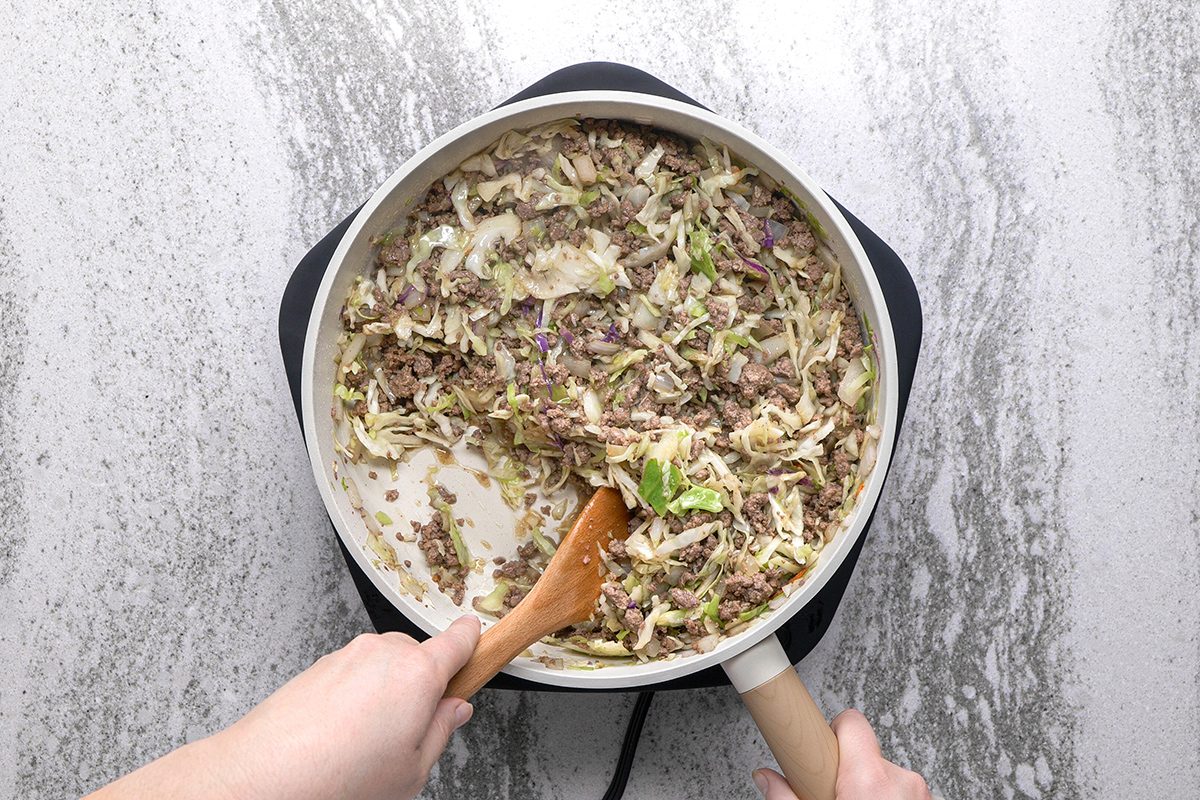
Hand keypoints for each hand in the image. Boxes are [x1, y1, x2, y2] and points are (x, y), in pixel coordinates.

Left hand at [88, 616, 480, 799]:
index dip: (474, 641)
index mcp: (419, 673)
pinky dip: (355, 696)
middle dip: (422, 684)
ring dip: (386, 692)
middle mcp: (384, 652)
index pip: (460, 639)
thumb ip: (441, 731)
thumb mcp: (412, 770)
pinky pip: (353, 673)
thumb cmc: (340, 778)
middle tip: (413, 729)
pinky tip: (342, 736)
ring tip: (368, 742)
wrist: (263, 776)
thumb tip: (454, 709)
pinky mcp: (319, 666)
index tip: (478, 642)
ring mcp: (348, 655)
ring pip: (384, 665)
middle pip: (419, 655)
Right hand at [752, 709, 931, 798]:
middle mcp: (902, 783)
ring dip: (873, 794)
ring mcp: (922, 798)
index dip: (834, 733)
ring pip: (889, 779)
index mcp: (868, 780)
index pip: (852, 723)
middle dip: (850, 775)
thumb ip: (786, 799)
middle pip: (868, 756)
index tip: (823, 748)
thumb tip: (766, 779)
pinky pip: (905, 797)